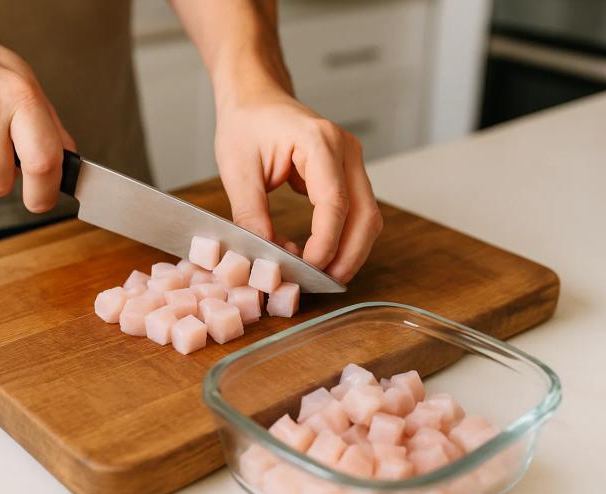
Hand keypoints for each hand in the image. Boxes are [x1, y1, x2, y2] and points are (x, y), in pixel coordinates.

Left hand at [214, 88, 382, 283]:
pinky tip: (320, 256)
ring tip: (322, 276)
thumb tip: (263, 257)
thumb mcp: (237, 169)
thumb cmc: (245, 124)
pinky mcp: (347, 172)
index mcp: (318, 141)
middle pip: (365, 214)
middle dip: (348, 255)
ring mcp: (351, 160)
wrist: (255, 98)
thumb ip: (250, 213)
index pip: (334, 202)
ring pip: (367, 217)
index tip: (307, 268)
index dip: (325, 242)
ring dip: (350, 251)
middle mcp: (345, 149)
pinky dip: (343, 237)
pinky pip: (357, 211)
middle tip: (323, 284)